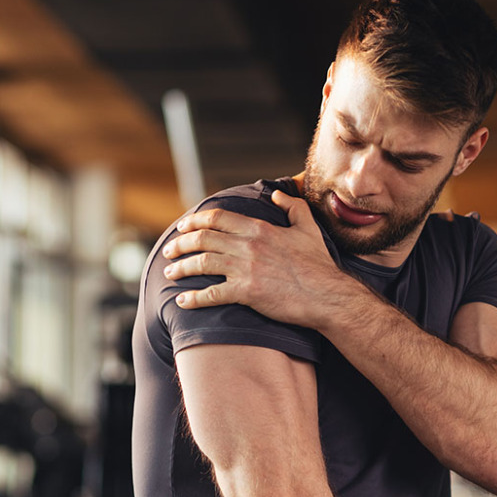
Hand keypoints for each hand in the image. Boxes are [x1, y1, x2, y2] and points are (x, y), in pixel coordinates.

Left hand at [162, 190, 358, 328]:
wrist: (327, 295)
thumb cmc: (319, 265)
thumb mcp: (308, 228)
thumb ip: (292, 206)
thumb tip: (276, 194)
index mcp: (260, 229)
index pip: (217, 218)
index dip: (194, 220)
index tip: (182, 226)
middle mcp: (248, 246)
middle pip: (202, 239)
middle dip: (180, 243)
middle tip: (169, 250)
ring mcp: (246, 269)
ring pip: (202, 264)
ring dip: (181, 267)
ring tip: (169, 272)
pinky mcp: (247, 293)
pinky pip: (212, 294)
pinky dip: (193, 298)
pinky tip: (182, 301)